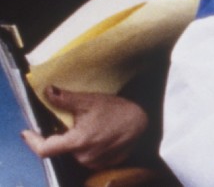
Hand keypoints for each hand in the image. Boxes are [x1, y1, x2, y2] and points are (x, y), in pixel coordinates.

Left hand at [21, 86, 147, 169]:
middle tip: (77, 120)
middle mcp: (84, 156)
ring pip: (75, 153)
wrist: (143, 121)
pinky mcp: (104, 163)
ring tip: (93, 127)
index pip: (44, 149)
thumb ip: (65, 98)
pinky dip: (90, 147)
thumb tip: (48, 91)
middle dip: (64, 135)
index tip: (28, 133)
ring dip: (77, 142)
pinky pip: (88, 157)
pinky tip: (100, 135)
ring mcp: (95, 162)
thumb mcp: (90, 101)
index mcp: (78, 141)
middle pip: (62, 148)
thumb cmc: (118, 110)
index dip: (33, 141)